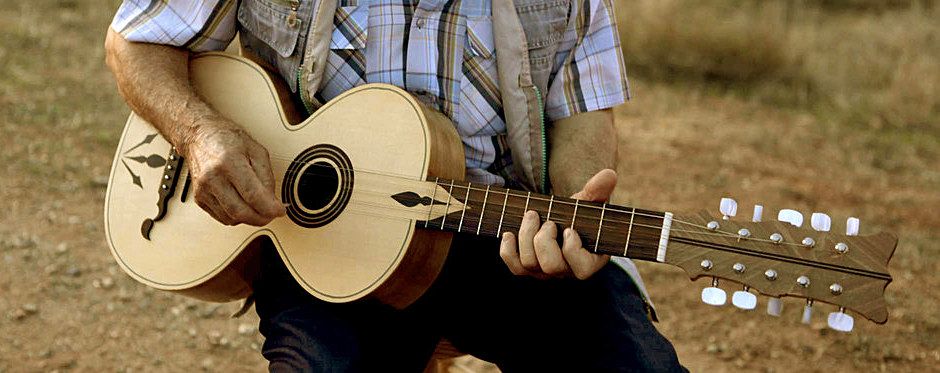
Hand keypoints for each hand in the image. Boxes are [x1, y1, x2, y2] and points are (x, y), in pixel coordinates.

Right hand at [182, 117, 284, 225]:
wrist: (200, 136)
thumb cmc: (227, 139)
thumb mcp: (257, 150)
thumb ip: (267, 176)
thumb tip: (272, 201)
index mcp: (229, 161)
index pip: (252, 195)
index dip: (269, 208)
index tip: (280, 211)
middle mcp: (213, 177)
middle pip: (241, 212)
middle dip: (261, 218)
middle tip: (272, 214)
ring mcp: (203, 189)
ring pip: (232, 218)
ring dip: (250, 218)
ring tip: (259, 208)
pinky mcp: (199, 198)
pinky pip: (222, 217)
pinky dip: (237, 217)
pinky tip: (243, 206)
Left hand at [499, 169, 615, 279]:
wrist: (556, 219)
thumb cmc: (576, 214)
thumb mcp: (586, 203)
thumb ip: (597, 191)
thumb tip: (609, 174)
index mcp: (589, 261)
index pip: (582, 269)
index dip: (573, 249)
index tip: (569, 229)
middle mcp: (566, 272)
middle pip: (551, 266)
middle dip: (544, 239)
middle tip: (547, 220)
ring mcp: (545, 273)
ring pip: (530, 264)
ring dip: (526, 236)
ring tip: (532, 216)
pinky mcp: (526, 269)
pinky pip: (514, 267)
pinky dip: (508, 250)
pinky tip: (510, 233)